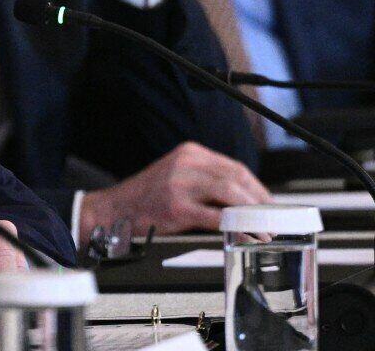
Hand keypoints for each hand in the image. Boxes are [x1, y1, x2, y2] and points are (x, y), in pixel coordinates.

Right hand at [78, 142, 270, 244]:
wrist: (114, 210)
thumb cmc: (146, 197)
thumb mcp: (176, 175)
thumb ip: (206, 180)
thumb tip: (243, 198)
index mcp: (189, 153)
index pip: (234, 167)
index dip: (256, 187)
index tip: (267, 203)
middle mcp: (186, 163)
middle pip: (236, 178)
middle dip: (259, 200)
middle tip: (271, 218)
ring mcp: (181, 184)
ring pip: (230, 193)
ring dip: (252, 213)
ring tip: (263, 228)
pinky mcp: (177, 207)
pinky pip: (216, 217)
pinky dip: (236, 226)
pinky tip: (245, 234)